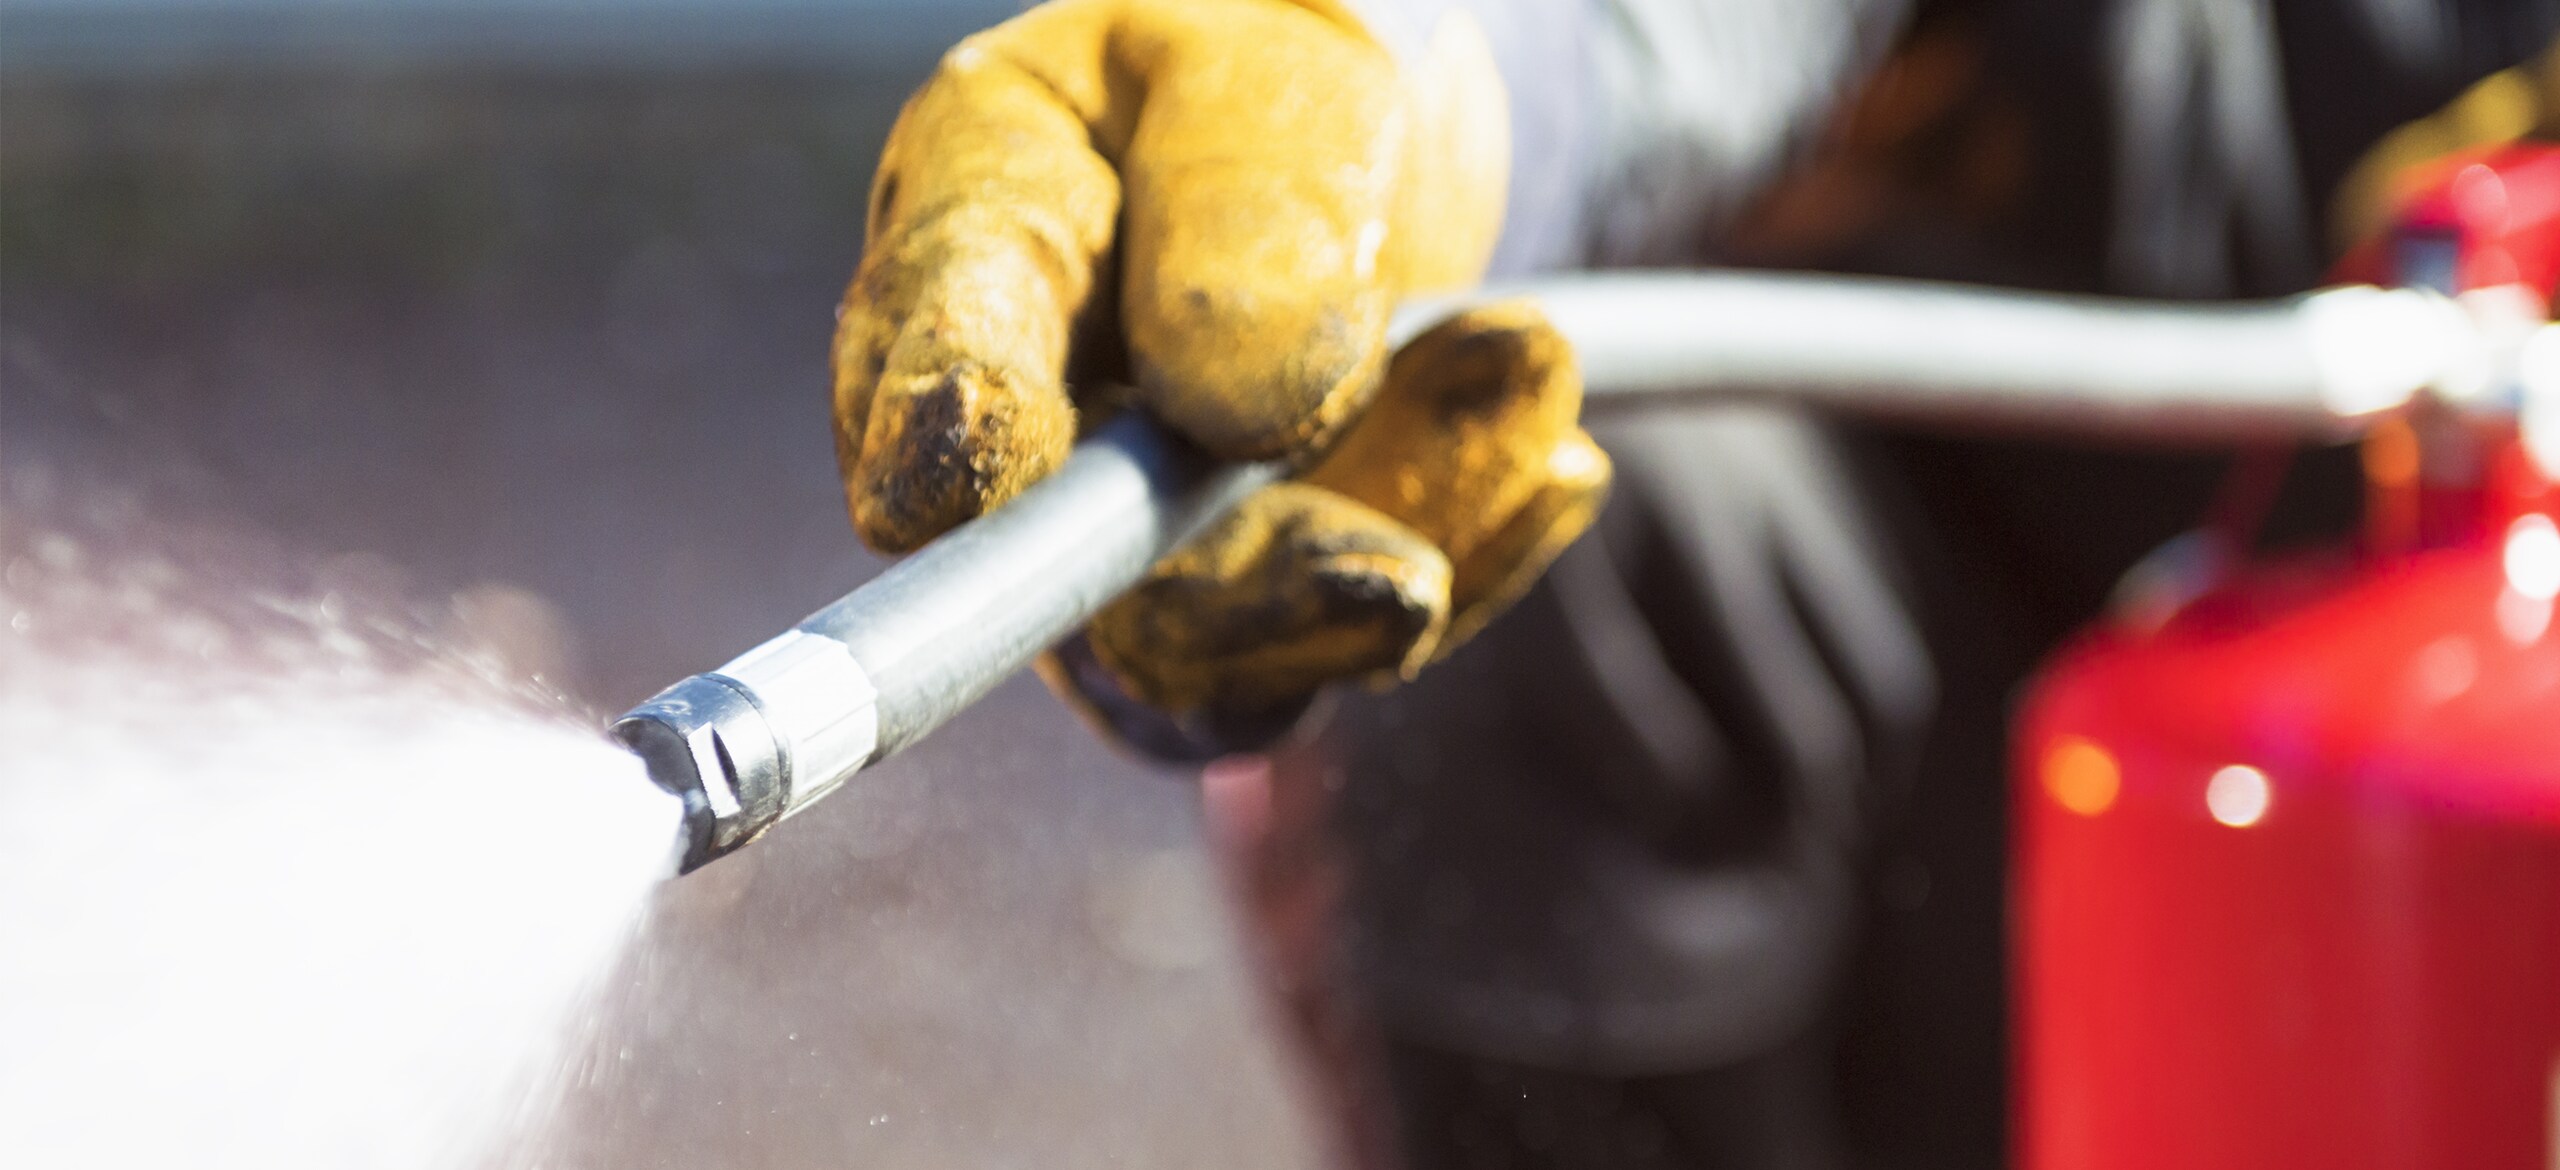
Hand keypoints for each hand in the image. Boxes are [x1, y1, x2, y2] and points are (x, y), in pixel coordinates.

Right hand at [834, 0, 1607, 737]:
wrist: (1385, 117)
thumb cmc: (1288, 59)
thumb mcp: (1277, 74)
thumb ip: (1244, 204)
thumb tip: (1237, 404)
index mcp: (990, 213)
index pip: (934, 324)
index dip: (935, 415)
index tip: (947, 490)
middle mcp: (1034, 401)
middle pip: (1085, 569)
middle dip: (1255, 595)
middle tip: (1405, 583)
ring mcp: (1135, 517)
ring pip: (1228, 635)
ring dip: (1405, 537)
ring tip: (1528, 364)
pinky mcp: (1248, 578)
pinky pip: (1340, 632)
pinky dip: (1470, 550)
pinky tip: (1553, 465)